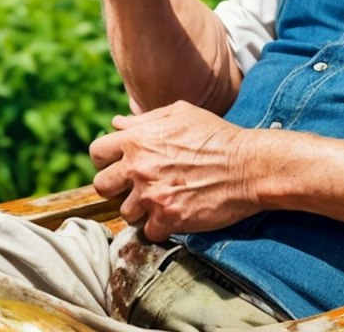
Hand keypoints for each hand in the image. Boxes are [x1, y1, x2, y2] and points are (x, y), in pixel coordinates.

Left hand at [90, 102, 259, 240]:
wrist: (247, 166)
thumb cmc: (216, 135)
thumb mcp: (180, 114)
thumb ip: (144, 119)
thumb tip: (117, 123)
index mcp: (139, 140)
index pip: (96, 152)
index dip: (106, 158)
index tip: (120, 163)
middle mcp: (139, 168)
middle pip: (101, 186)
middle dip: (116, 186)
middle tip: (136, 185)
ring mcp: (152, 196)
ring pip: (124, 212)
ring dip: (139, 208)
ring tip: (160, 199)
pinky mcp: (167, 218)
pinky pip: (147, 231)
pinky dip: (159, 225)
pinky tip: (174, 212)